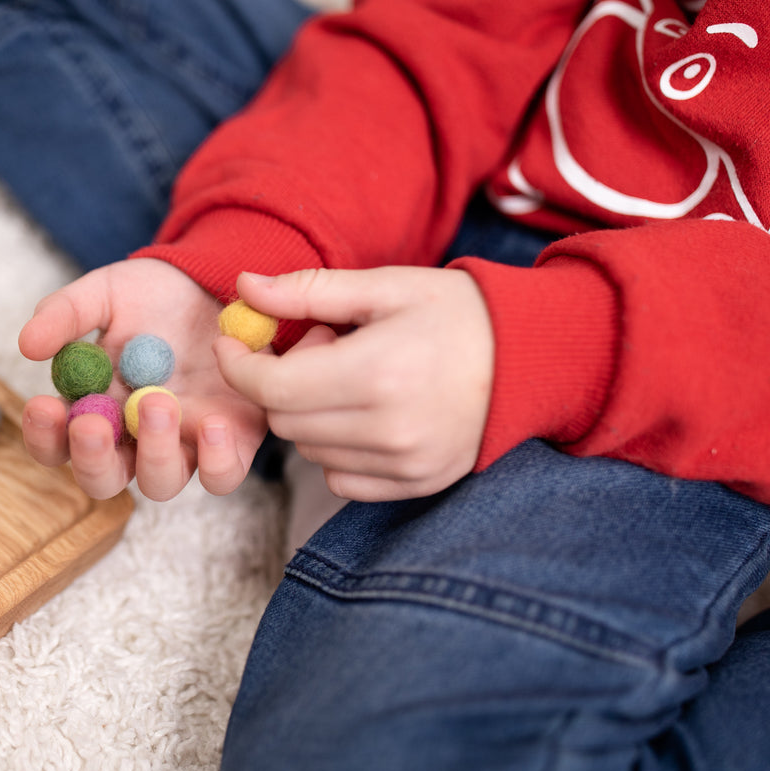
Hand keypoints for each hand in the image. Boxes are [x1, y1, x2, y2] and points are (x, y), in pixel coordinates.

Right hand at [19, 258, 267, 500]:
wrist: (214, 283)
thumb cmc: (152, 296)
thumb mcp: (104, 295)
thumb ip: (65, 315)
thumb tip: (27, 345)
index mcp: (93, 412)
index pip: (56, 445)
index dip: (44, 436)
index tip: (42, 405)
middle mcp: (133, 441)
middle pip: (103, 480)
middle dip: (93, 458)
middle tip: (91, 424)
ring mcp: (181, 446)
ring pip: (161, 483)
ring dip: (154, 453)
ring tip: (157, 402)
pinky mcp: (230, 443)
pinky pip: (222, 474)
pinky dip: (216, 459)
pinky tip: (212, 422)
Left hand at [213, 267, 493, 500]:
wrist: (535, 357)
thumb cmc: (457, 312)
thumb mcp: (384, 286)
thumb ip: (308, 291)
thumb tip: (244, 288)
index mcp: (377, 373)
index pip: (272, 390)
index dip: (240, 367)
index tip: (234, 343)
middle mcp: (388, 429)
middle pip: (285, 422)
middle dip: (281, 384)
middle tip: (320, 347)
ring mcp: (405, 464)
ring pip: (309, 450)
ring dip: (309, 415)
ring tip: (351, 376)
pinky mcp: (416, 484)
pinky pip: (341, 477)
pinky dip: (336, 448)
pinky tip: (366, 412)